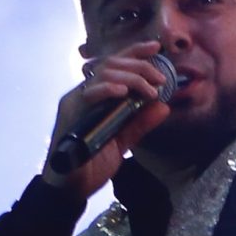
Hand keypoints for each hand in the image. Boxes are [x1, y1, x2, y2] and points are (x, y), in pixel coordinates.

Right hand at [41, 39, 172, 195]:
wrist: (71, 187)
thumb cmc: (93, 163)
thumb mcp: (124, 141)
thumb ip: (140, 123)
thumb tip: (164, 107)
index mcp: (97, 96)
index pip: (115, 65)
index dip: (135, 53)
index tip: (156, 48)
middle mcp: (85, 93)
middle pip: (111, 64)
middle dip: (139, 66)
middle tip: (160, 79)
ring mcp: (76, 101)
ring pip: (103, 74)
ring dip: (131, 77)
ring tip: (150, 89)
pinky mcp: (71, 112)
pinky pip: (88, 93)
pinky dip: (107, 89)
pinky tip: (124, 92)